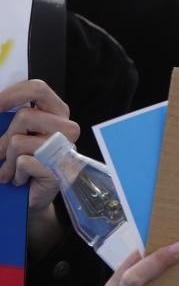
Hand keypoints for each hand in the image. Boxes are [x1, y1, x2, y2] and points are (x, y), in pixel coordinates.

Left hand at [0, 79, 79, 205]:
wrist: (28, 196)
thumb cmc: (20, 161)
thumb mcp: (11, 134)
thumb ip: (4, 120)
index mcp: (56, 112)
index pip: (38, 88)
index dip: (11, 94)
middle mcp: (66, 128)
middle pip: (25, 115)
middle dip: (4, 137)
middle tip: (1, 152)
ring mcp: (66, 149)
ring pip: (19, 141)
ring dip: (6, 159)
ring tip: (10, 169)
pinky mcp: (60, 169)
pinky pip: (23, 163)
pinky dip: (14, 173)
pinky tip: (21, 178)